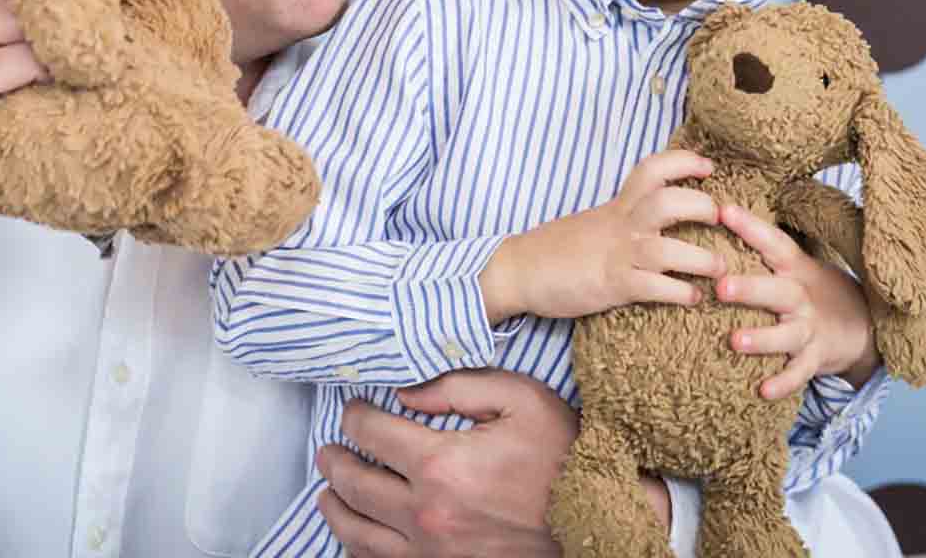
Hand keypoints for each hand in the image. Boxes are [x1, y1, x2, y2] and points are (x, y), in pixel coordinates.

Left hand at [315, 370, 573, 556]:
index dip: (354, 417)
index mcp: (442, 463)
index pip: (371, 434)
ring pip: (358, 532)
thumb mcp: (521, 399)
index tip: (354, 411)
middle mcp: (427, 513)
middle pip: (354, 484)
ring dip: (335, 507)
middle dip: (335, 460)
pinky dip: (359, 548)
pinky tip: (357, 534)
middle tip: (329, 450)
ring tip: (328, 492)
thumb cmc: (563, 457)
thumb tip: (405, 394)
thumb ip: (457, 385)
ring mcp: (431, 552)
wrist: (597, 519)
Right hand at [479, 149, 722, 321]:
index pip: (652, 169)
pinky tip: (693, 298)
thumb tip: (654, 222)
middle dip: (702, 206)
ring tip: (720, 268)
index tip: (708, 167)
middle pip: (668, 201)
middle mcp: (621, 224)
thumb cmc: (556, 248)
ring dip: (703, 259)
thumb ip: (623, 218)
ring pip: (669, 249)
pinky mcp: (612, 285)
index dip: (685, 162)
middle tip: (721, 219)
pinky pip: (654, 288)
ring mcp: (617, 255)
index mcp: (617, 206)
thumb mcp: (594, 222)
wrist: (518, 270)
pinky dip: (680, 293)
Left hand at [717, 203, 879, 397]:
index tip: (723, 211)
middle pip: (778, 291)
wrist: (862, 325)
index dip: (750, 226)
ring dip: (762, 339)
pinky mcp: (815, 358)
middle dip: (749, 289)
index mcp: (794, 268)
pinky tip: (762, 391)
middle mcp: (802, 296)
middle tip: (720, 286)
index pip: (774, 243)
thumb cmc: (808, 288)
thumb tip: (713, 212)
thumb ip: (759, 246)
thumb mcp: (792, 264)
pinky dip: (783, 383)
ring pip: (787, 335)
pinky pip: (798, 373)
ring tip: (735, 341)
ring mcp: (809, 329)